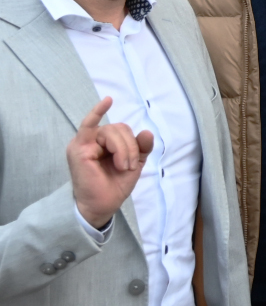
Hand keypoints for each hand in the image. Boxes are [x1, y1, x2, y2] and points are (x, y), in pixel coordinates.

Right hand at [69, 97, 153, 228]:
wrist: (103, 204)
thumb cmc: (114, 185)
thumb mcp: (134, 163)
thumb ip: (141, 147)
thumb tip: (147, 132)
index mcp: (105, 142)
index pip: (123, 130)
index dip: (133, 144)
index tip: (134, 163)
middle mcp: (93, 140)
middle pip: (119, 128)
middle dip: (129, 147)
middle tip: (127, 167)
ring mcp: (84, 142)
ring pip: (112, 131)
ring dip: (123, 149)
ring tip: (122, 167)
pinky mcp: (79, 148)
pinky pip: (88, 125)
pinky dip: (98, 112)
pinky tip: (107, 101)